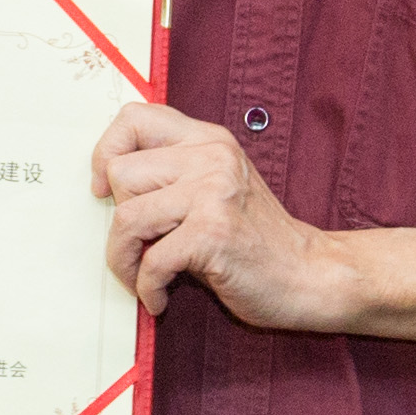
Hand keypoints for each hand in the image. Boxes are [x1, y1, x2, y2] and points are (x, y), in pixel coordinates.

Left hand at [96, 101, 351, 327]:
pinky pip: (152, 260)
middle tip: (141, 245)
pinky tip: (160, 297)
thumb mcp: (217, 186)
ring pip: (127, 217)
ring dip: (124, 259)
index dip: (107, 151)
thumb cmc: (256, 238)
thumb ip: (174, 173)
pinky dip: (147, 287)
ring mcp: (212, 193)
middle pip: (121, 173)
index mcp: (208, 139)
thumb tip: (106, 182)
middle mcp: (210, 157)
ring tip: (142, 278)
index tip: (105, 189)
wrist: (310, 274)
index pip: (135, 117)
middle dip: (120, 219)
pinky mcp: (213, 233)